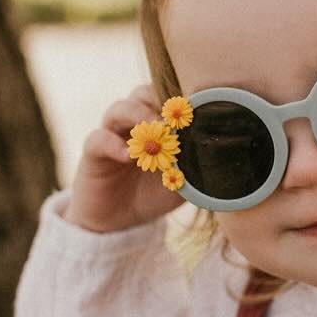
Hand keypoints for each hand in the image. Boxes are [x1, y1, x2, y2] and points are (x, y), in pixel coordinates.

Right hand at [63, 83, 184, 232]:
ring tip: (154, 129)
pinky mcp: (93, 153)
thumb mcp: (183, 180)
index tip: (197, 107)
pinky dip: (113, 144)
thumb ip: (198, 164)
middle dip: (159, 99)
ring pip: (118, 109)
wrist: (120, 223)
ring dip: (137, 114)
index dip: (180, 98)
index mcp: (157, 124)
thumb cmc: (153, 193)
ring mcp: (112, 135)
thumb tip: (223, 156)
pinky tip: (128, 156)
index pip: (167, 97)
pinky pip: (98, 140)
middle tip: (175, 117)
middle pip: (142, 94)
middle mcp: (133, 123)